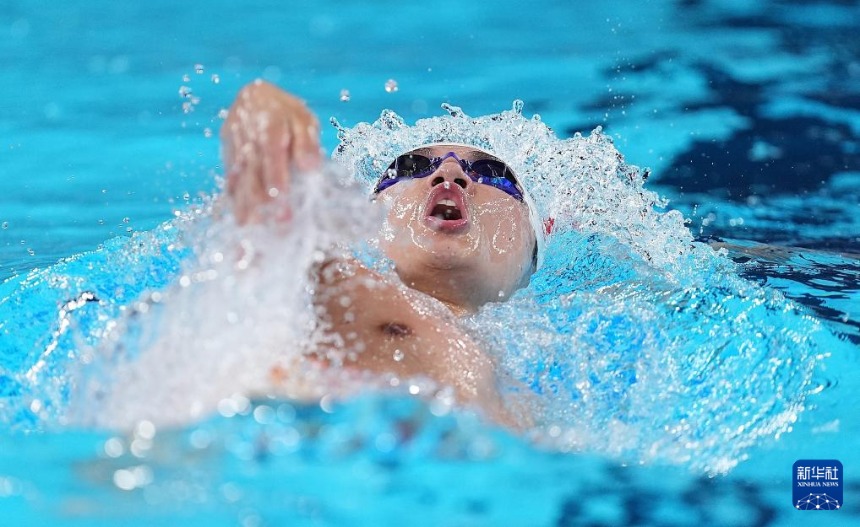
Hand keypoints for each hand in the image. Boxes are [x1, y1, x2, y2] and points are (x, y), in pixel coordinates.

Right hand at [220, 80, 320, 223]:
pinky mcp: (226, 155)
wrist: (254, 97)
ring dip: (244, 202)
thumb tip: (310, 166)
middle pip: (252, 169)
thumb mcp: (303, 119)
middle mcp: (248, 136)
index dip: (275, 176)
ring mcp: (233, 146)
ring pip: (238, 176)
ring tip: (253, 226)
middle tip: (277, 223)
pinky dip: (235, 198)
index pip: (271, 152)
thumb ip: (307, 143)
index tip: (282, 198)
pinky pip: (229, 178)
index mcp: (269, 124)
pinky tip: (241, 217)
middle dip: (262, 198)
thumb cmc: (286, 112)